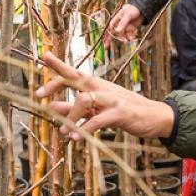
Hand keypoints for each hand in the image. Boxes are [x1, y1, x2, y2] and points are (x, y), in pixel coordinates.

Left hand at [37, 51, 175, 139]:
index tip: (44, 57)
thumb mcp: (98, 109)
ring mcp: (112, 99)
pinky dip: (85, 129)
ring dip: (70, 116)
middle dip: (56, 83)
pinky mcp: (120, 112)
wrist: (156, 117)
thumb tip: (53, 106)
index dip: (59, 65)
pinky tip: (77, 138)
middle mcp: (103, 88)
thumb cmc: (125, 112)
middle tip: (39, 94)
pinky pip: (98, 120)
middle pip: (76, 78)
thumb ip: (75, 108)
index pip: (75, 72)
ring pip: (84, 100)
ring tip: (64, 132)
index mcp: (97, 86)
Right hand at [107, 4, 143, 41]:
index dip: (111, 31)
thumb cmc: (133, 9)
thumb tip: (117, 31)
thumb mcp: (128, 15)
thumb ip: (123, 23)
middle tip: (123, 40)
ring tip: (130, 39)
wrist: (142, 10)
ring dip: (125, 37)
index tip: (112, 36)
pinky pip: (129, 35)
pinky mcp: (131, 29)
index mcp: (117, 18)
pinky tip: (133, 37)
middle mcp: (120, 23)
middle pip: (117, 31)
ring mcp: (126, 26)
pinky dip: (130, 36)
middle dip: (119, 37)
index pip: (112, 25)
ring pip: (123, 34)